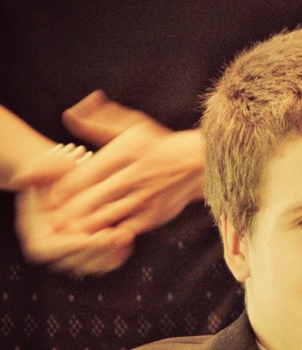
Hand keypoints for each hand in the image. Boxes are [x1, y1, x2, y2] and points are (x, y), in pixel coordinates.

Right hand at [14, 144, 134, 275]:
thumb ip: (36, 172)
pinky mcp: (92, 252)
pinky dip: (119, 254)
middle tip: (113, 235)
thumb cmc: (58, 172)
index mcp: (35, 233)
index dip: (67, 246)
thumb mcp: (46, 167)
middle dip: (94, 251)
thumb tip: (24, 178)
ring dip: (109, 254)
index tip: (87, 235)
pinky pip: (106, 262)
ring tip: (124, 234)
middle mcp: (54, 248)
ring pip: (90, 266)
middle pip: (70, 263)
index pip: (46, 250)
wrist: (73, 178)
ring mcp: (74, 253)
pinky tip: (128, 235)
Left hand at [46, 90, 204, 235]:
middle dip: (70, 211)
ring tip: (73, 228)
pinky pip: (127, 228)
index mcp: (126, 152)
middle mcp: (136, 174)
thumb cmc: (158, 144)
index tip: (55, 197)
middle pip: (92, 199)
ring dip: (86, 224)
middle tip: (57, 218)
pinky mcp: (156, 214)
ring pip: (107, 215)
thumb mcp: (131, 127)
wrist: (198, 164)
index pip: (84, 175)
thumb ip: (97, 123)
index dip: (64, 190)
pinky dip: (111, 233)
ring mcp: (147, 196)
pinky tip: (101, 233)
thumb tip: (69, 116)